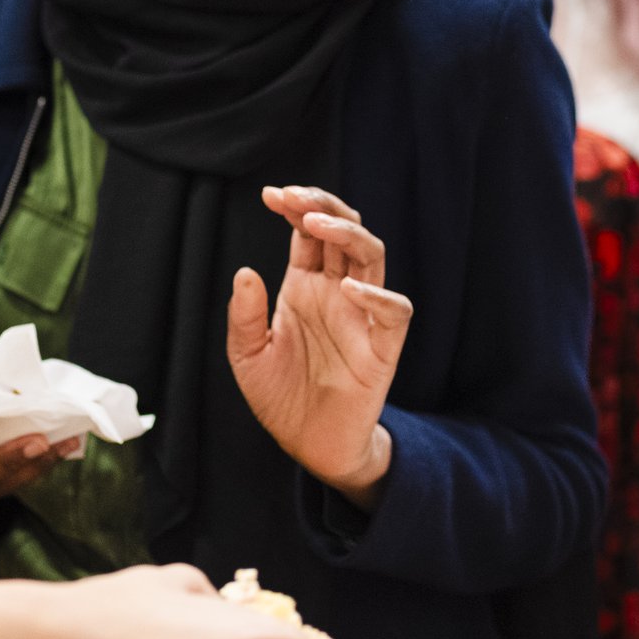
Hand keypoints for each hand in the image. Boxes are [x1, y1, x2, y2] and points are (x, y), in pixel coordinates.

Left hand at [227, 186, 412, 506]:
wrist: (308, 445)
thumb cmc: (280, 397)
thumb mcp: (247, 356)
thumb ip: (244, 316)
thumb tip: (245, 271)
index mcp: (304, 287)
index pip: (307, 233)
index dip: (294, 207)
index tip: (270, 193)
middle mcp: (336, 293)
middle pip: (343, 232)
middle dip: (321, 205)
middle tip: (292, 195)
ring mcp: (362, 317)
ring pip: (371, 257)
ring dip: (347, 234)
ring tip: (316, 223)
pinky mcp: (382, 348)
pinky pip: (394, 312)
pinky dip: (377, 297)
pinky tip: (348, 289)